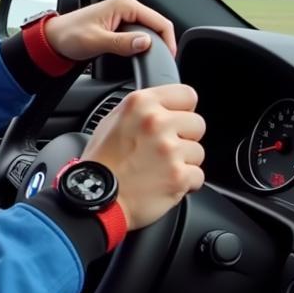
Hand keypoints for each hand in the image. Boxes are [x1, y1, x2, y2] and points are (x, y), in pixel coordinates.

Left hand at [43, 0, 176, 62]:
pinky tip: (142, 56)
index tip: (169, 58)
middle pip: (158, 26)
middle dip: (162, 44)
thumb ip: (121, 43)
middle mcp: (127, 7)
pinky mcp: (121, 25)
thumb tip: (145, 43)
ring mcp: (125, 16)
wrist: (53, 38)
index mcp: (125, 5)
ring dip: (153, 45)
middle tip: (160, 64)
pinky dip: (144, 45)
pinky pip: (141, 34)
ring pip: (150, 31)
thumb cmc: (68, 36)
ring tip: (152, 62)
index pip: (160, 21)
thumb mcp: (95, 41)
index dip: (169, 41)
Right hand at [82, 84, 205, 230]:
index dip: (182, 110)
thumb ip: (142, 110)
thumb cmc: (100, 162)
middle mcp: (157, 122)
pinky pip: (198, 176)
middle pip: (197, 124)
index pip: (187, 95)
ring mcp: (170, 150)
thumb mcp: (112, 121)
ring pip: (198, 152)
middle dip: (184, 137)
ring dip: (183, 162)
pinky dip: (184, 183)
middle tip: (163, 150)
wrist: (95, 197)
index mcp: (140, 104)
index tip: (176, 121)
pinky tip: (163, 182)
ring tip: (159, 169)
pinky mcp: (179, 176)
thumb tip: (165, 108)